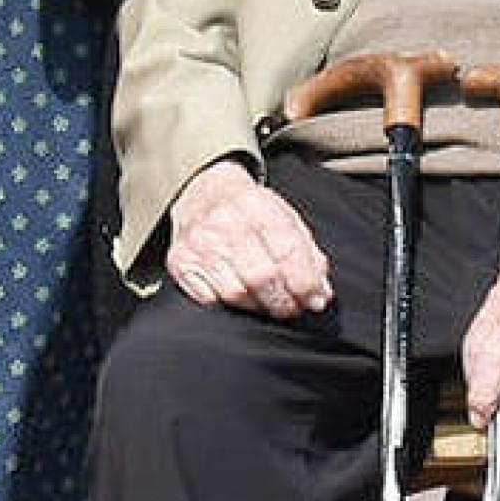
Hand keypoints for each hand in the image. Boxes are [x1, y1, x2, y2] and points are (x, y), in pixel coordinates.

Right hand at [165, 164, 332, 320]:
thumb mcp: (284, 217)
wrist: (202, 193)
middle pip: (261, 277)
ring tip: (269, 303)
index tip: (314, 300)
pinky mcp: (180, 262)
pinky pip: (210, 300)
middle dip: (284, 302)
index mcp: (257, 205)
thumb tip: (319, 294)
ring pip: (236, 293)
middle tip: (292, 307)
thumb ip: (307, 255)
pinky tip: (242, 297)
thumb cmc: (249, 210)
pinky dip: (231, 306)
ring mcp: (199, 244)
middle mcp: (224, 222)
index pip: (286, 250)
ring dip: (260, 307)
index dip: (304, 283)